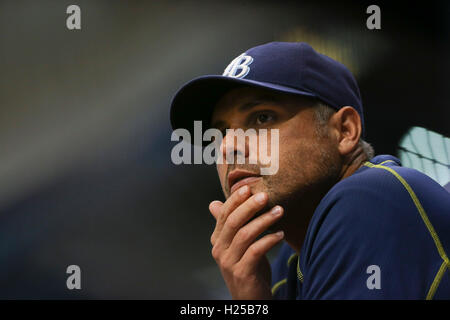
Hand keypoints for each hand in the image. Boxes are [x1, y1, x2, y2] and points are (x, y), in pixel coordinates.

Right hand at [209, 185, 283, 299]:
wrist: (249, 297)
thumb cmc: (246, 266)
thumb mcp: (236, 244)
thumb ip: (229, 224)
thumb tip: (213, 203)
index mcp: (217, 239)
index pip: (223, 214)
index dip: (235, 200)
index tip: (249, 187)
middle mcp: (218, 250)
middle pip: (233, 222)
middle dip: (249, 206)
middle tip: (265, 195)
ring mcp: (229, 262)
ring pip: (245, 235)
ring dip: (264, 221)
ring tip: (280, 211)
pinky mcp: (242, 273)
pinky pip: (255, 251)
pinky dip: (269, 240)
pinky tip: (281, 234)